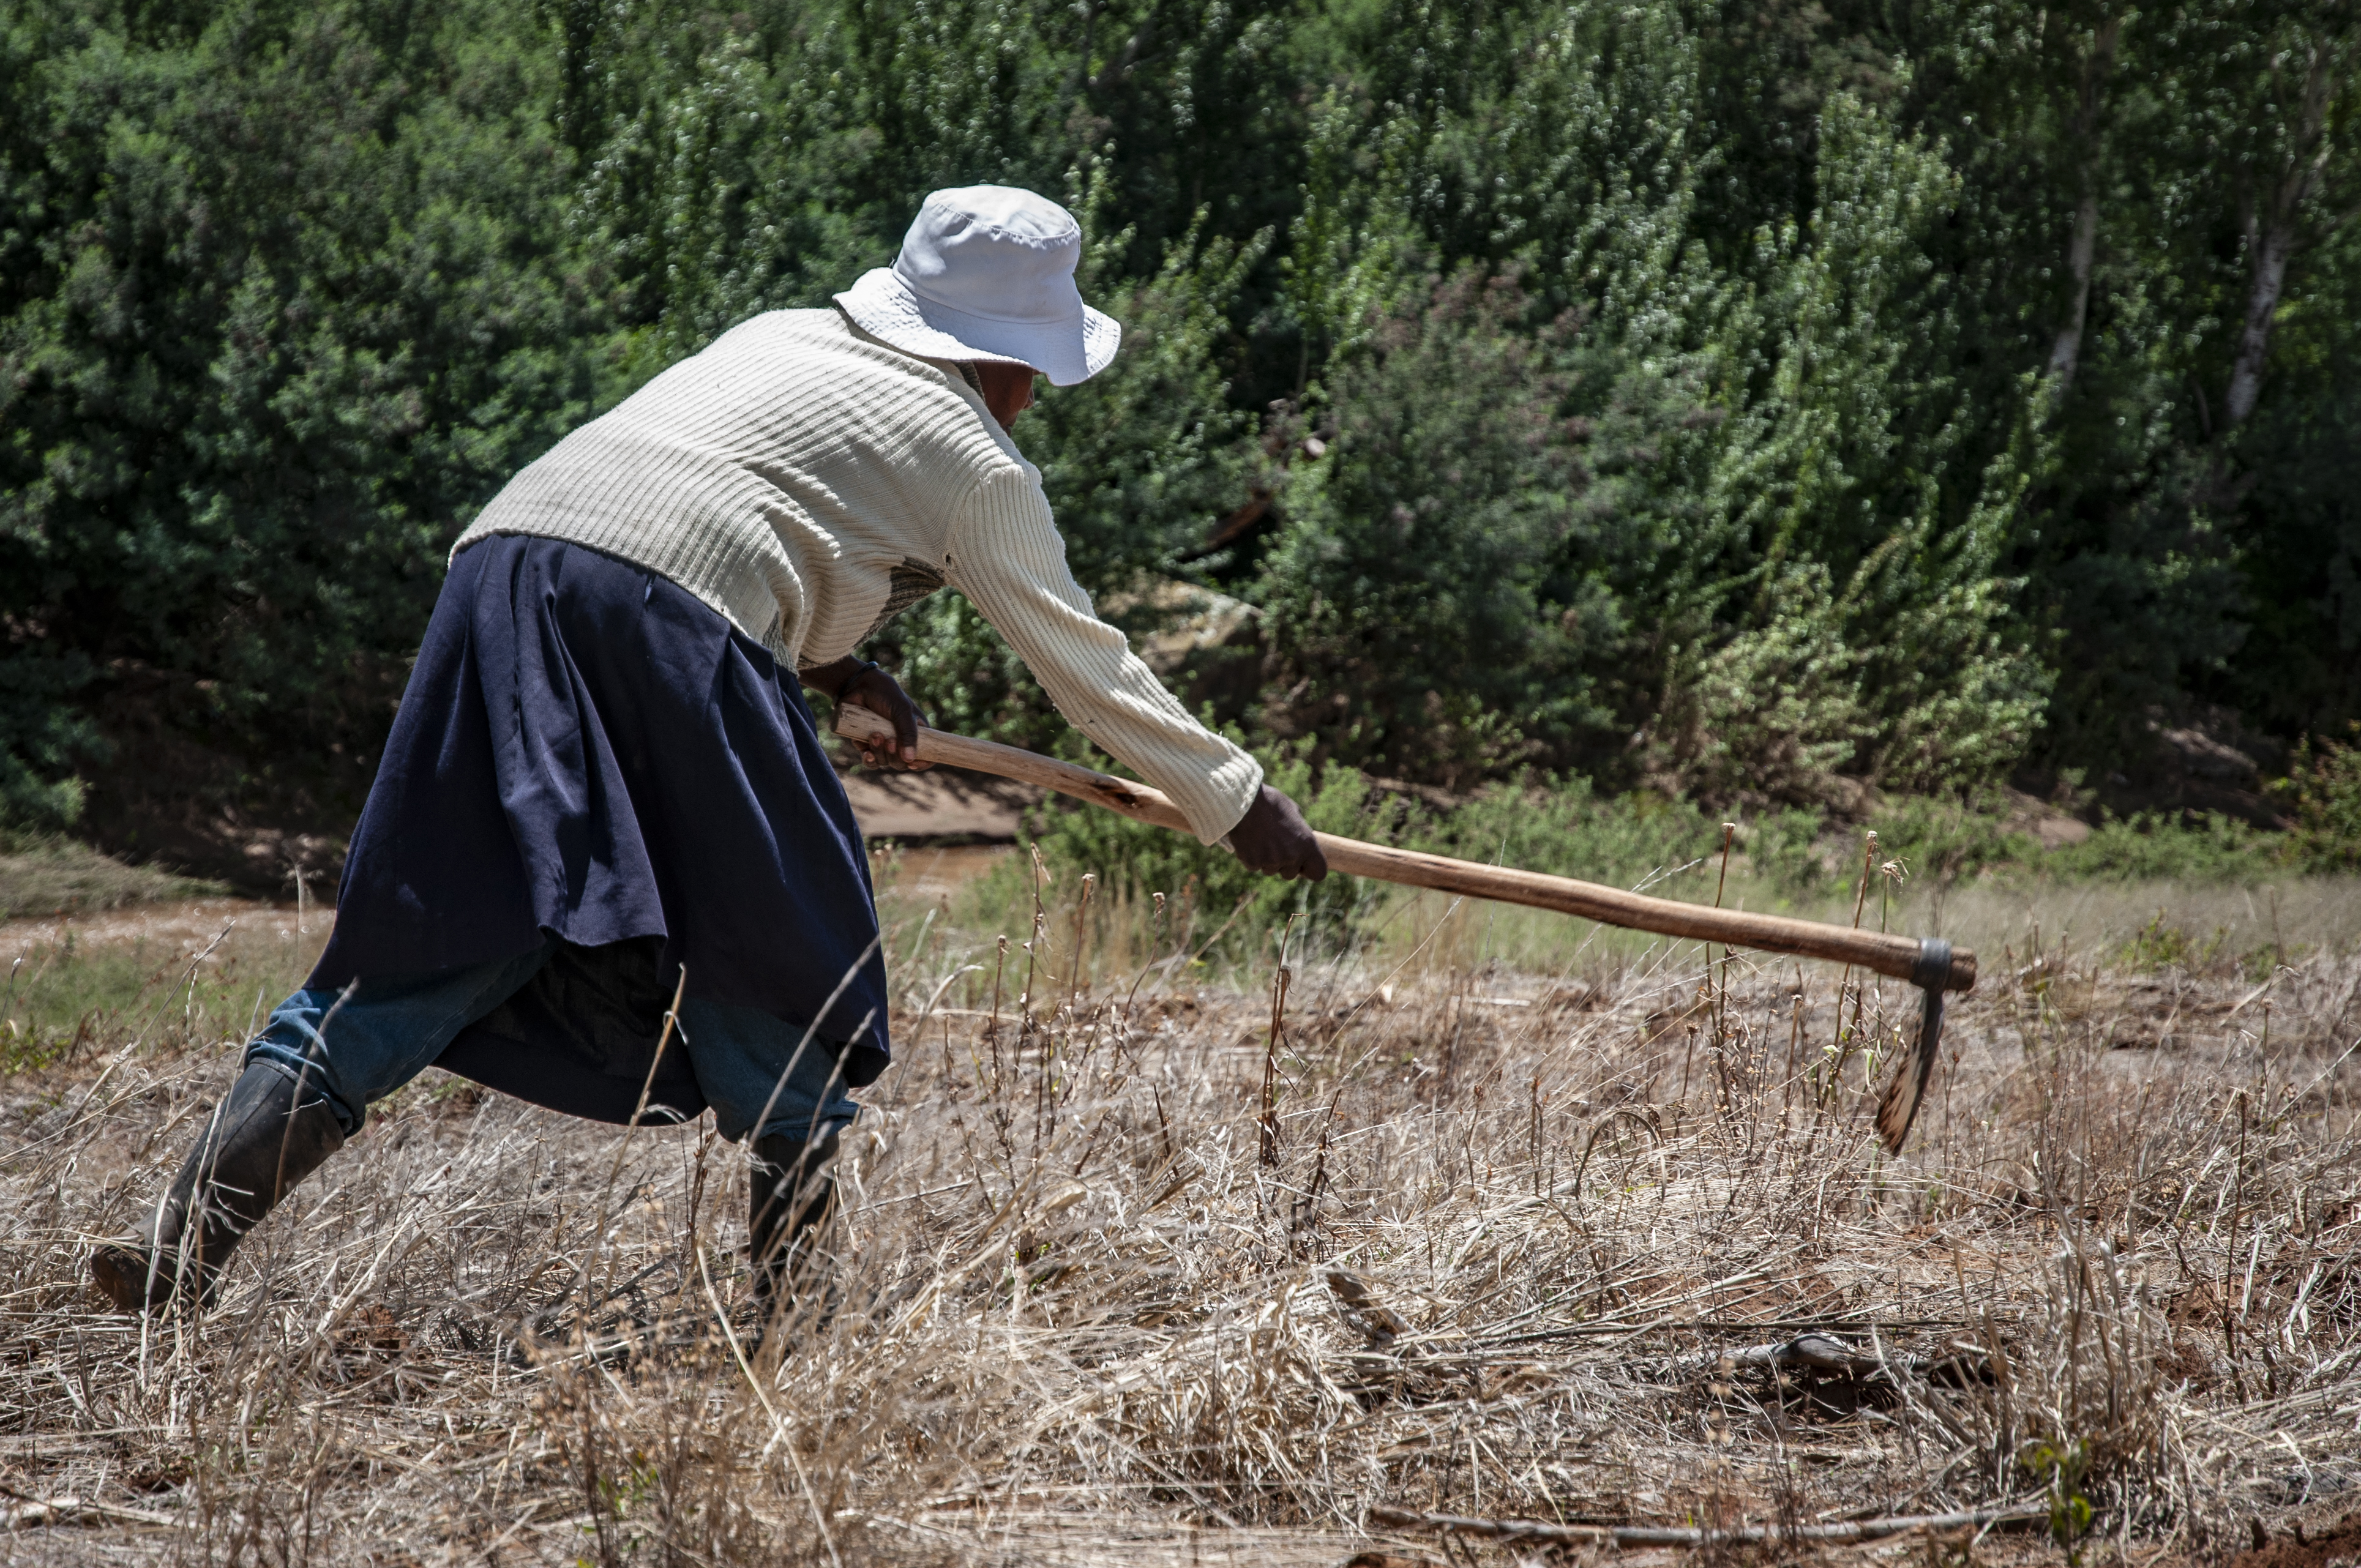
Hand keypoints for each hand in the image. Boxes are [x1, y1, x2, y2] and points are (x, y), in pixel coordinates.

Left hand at [804, 659, 930, 768]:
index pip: (926, 754)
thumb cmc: (886, 694)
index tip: (912, 764)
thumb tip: (909, 759)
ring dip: (880, 753)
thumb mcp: (903, 711)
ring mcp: (883, 743)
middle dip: (895, 756)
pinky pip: (871, 761)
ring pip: (885, 762)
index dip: (922, 763)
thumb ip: (908, 734)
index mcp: (917, 732)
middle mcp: (901, 740)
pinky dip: (869, 760)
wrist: (858, 686)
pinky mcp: (867, 744)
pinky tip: (866, 753)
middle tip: (889, 740)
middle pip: (902, 763)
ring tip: (874, 735)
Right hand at [1227, 784, 1326, 880]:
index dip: (1310, 870)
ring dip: (1265, 860)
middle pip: (1290, 874)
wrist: (1243, 800)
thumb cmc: (1269, 802)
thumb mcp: (1292, 812)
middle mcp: (1292, 856)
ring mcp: (1272, 861)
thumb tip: (1299, 839)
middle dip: (1283, 864)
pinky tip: (1248, 840)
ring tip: (1259, 838)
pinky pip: (1253, 866)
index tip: (1302, 865)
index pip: (1319, 873)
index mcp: (1307, 844)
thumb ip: (1299, 830)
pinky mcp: (1253, 862)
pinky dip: (1250, 856)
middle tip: (1274, 845)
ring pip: (1270, 870)